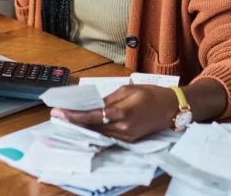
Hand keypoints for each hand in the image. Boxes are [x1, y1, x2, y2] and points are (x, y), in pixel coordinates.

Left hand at [50, 85, 178, 141]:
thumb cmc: (151, 94)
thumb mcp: (128, 90)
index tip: (60, 113)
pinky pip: (108, 136)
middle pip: (93, 128)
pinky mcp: (130, 140)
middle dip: (75, 122)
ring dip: (83, 127)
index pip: (92, 116)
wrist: (173, 108)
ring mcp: (126, 136)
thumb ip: (108, 99)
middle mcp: (123, 128)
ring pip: (99, 133)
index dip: (75, 116)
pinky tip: (86, 125)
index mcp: (122, 113)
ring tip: (67, 119)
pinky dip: (96, 130)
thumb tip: (93, 104)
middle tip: (57, 116)